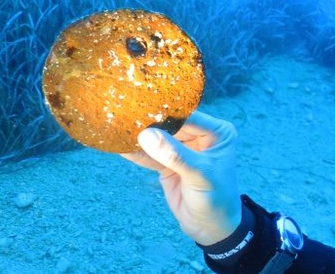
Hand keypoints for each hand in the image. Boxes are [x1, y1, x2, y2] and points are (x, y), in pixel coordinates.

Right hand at [121, 110, 241, 245]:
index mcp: (217, 132)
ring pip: (159, 139)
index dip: (166, 113)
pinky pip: (150, 156)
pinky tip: (119, 146)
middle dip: (149, 123)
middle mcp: (200, 136)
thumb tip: (147, 135)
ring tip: (117, 128)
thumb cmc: (216, 198)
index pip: (188, 117)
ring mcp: (183, 150)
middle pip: (171, 125)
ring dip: (139, 137)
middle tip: (124, 115)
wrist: (211, 228)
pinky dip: (136, 153)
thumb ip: (175, 155)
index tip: (141, 107)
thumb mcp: (199, 175)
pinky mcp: (168, 164)